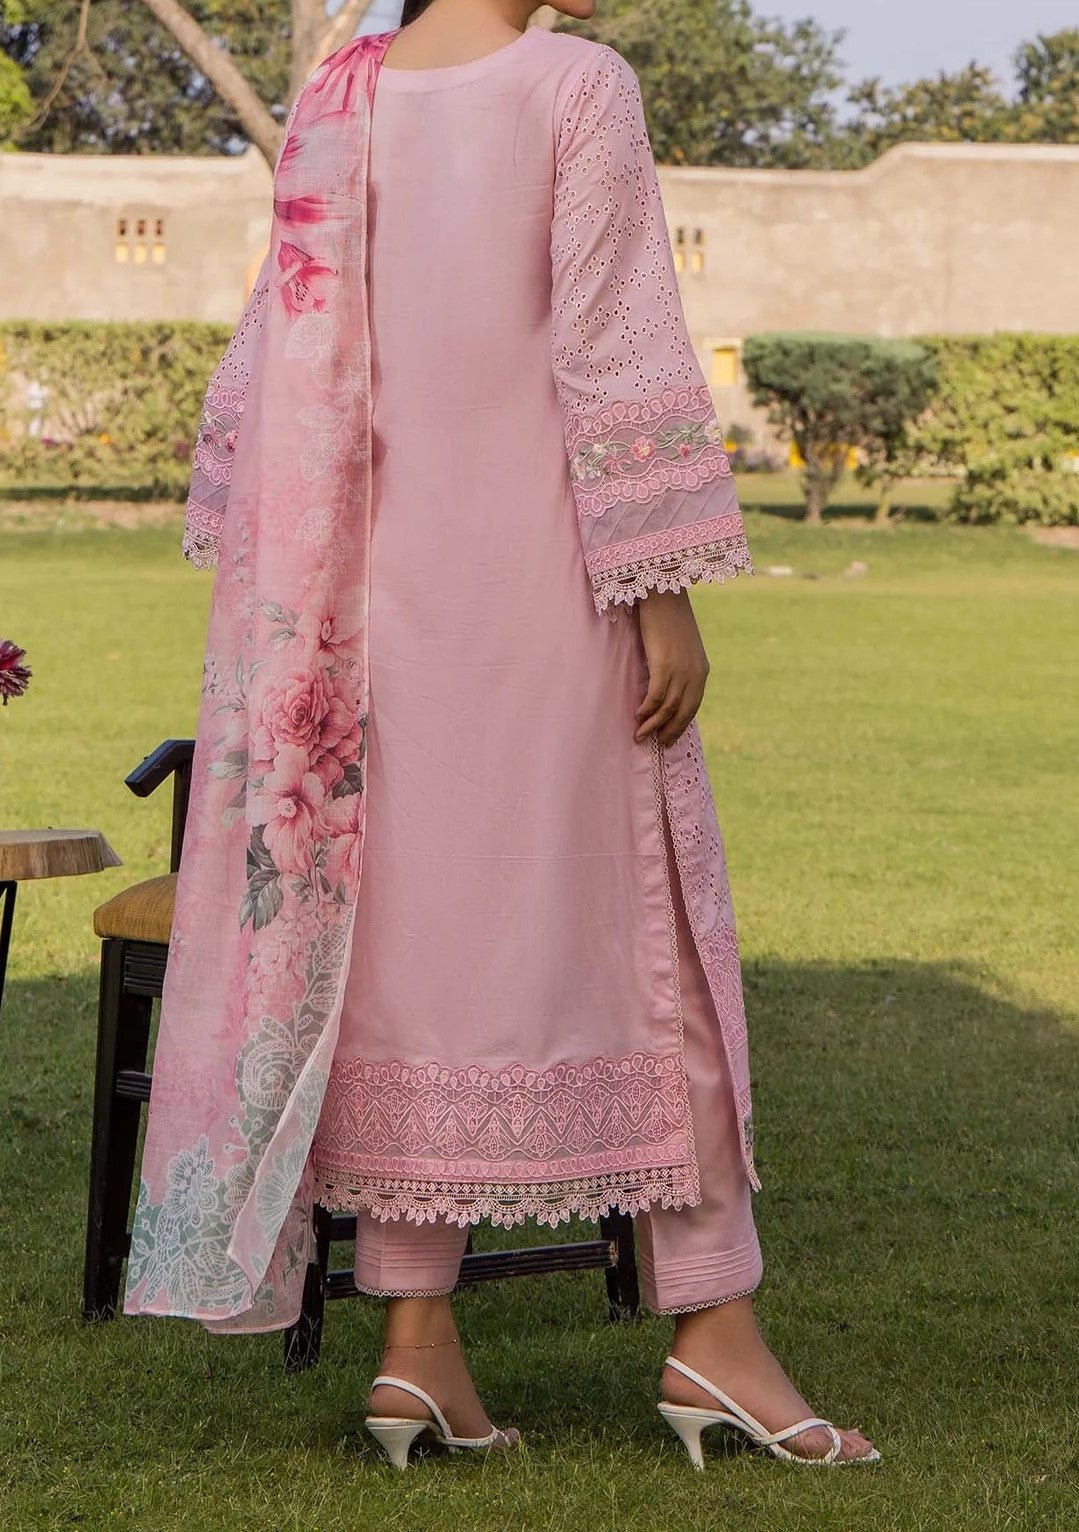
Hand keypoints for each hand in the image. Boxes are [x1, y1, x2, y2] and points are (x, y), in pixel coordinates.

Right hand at [634, 589, 709, 746]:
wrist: (664, 594)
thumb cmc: (669, 618)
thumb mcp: (681, 646)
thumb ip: (679, 666)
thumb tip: (665, 686)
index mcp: (701, 670)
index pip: (693, 706)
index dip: (680, 725)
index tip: (669, 738)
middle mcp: (694, 673)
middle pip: (683, 711)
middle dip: (668, 730)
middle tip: (656, 744)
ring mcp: (680, 669)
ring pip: (668, 707)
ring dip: (653, 724)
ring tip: (640, 736)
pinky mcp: (664, 663)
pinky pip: (656, 695)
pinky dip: (647, 708)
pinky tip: (638, 715)